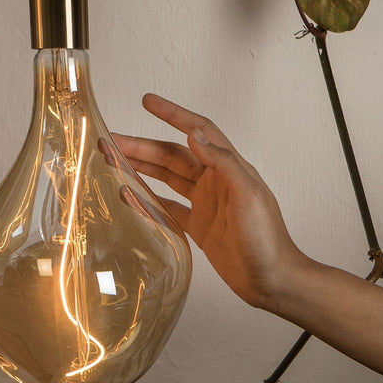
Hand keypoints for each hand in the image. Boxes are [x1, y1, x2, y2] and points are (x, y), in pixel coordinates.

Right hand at [111, 94, 307, 309]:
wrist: (273, 282)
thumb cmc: (267, 239)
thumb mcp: (248, 195)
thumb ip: (223, 162)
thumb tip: (194, 134)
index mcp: (228, 168)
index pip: (198, 130)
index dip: (172, 114)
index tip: (147, 101)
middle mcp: (214, 181)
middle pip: (171, 155)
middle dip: (141, 146)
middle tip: (110, 141)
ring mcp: (204, 204)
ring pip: (165, 178)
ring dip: (139, 167)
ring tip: (111, 160)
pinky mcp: (198, 227)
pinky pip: (166, 208)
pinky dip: (145, 200)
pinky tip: (126, 194)